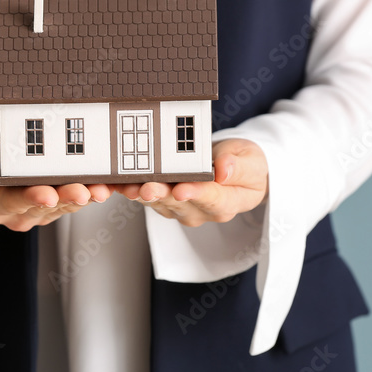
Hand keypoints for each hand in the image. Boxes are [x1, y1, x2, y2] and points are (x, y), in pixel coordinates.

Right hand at [0, 138, 111, 231]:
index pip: (9, 202)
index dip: (30, 198)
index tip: (47, 194)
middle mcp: (13, 215)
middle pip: (43, 207)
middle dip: (66, 198)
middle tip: (85, 191)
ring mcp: (33, 213)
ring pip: (63, 206)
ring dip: (85, 197)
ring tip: (103, 188)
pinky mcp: (50, 207)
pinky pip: (72, 200)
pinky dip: (90, 192)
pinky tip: (107, 186)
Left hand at [113, 139, 267, 227]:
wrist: (236, 171)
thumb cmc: (246, 164)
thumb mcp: (252, 161)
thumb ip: (239, 167)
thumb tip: (224, 171)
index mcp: (227, 203)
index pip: (211, 199)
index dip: (195, 193)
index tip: (182, 189)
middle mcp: (201, 211)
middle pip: (178, 203)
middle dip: (161, 194)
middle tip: (148, 188)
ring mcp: (181, 209)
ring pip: (158, 202)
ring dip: (141, 194)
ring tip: (128, 186)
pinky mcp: (165, 203)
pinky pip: (146, 197)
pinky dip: (132, 189)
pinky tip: (119, 182)